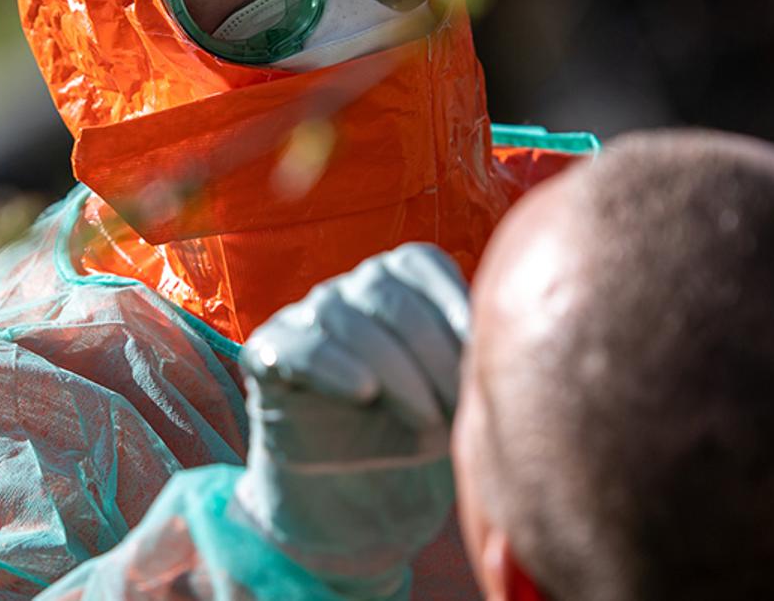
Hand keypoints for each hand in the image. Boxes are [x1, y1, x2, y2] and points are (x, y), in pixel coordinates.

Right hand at [233, 242, 470, 597]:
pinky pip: (295, 345)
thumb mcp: (457, 400)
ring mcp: (303, 322)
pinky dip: (331, 364)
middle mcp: (347, 295)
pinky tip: (364, 392)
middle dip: (430, 346)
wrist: (355, 509)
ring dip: (393, 366)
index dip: (453, 305)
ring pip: (342, 314)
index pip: (420, 265)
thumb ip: (471, 357)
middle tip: (457, 405)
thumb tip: (507, 329)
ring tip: (424, 417)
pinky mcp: (267, 358)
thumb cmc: (415, 443)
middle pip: (385, 288)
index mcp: (395, 289)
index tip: (481, 355)